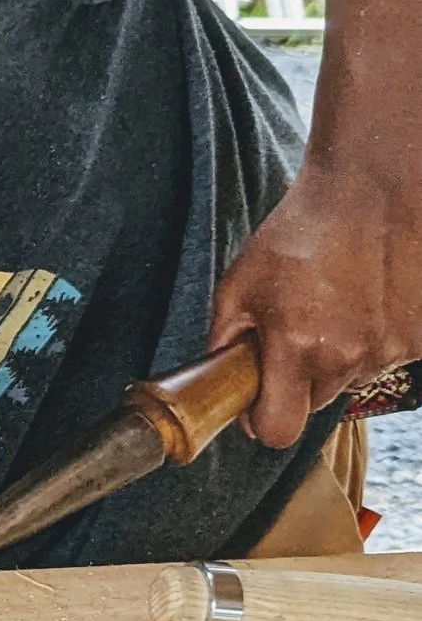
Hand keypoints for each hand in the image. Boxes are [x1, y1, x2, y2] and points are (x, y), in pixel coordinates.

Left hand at [207, 151, 421, 445]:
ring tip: (334, 305)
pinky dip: (373, 338)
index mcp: (297, 347)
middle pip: (313, 405)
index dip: (261, 422)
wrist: (372, 190)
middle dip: (297, 381)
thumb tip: (219, 380)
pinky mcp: (420, 339)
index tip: (255, 404)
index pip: (278, 430)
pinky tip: (365, 300)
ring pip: (351, 379)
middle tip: (294, 333)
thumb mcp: (239, 282)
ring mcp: (390, 349)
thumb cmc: (301, 231)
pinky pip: (385, 357)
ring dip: (338, 357)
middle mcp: (348, 356)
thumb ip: (224, 340)